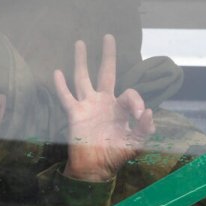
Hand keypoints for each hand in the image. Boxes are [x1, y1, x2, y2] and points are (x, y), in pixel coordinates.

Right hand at [55, 35, 154, 181]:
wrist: (95, 169)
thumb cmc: (115, 156)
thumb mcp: (134, 144)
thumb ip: (143, 129)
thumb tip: (149, 111)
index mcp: (120, 109)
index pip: (129, 94)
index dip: (136, 100)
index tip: (140, 114)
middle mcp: (104, 103)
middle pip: (106, 73)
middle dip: (108, 56)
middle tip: (108, 37)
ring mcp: (88, 106)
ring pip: (83, 78)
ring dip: (81, 61)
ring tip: (80, 42)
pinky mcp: (74, 114)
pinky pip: (66, 97)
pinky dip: (60, 85)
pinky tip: (56, 71)